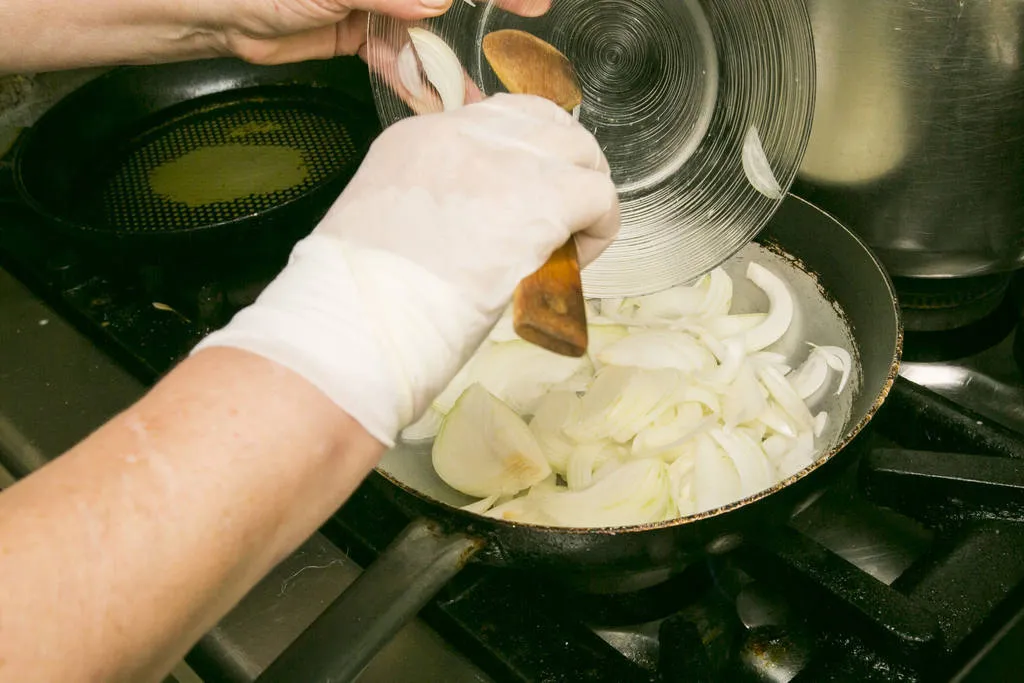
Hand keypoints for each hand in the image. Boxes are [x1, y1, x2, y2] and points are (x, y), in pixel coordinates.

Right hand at [195, 94, 618, 445]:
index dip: (517, 165)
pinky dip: (598, 228)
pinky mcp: (541, 198)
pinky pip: (598, 196)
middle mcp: (462, 134)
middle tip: (556, 219)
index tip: (514, 208)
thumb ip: (426, 210)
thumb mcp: (382, 227)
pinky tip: (574, 261)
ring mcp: (504, 161)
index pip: (492, 124)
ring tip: (567, 243)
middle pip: (542, 123)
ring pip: (578, 150)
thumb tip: (467, 229)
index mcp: (417, 138)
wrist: (356, 323)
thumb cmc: (357, 301)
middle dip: (559, 167)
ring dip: (582, 195)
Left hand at [213, 0, 551, 64]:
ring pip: (429, 29)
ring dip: (454, 59)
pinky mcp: (365, 34)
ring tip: (485, 88)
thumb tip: (437, 1)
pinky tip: (444, 102)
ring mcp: (379, 2)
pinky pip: (402, 58)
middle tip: (530, 15)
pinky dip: (420, 81)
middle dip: (485, 6)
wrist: (217, 12)